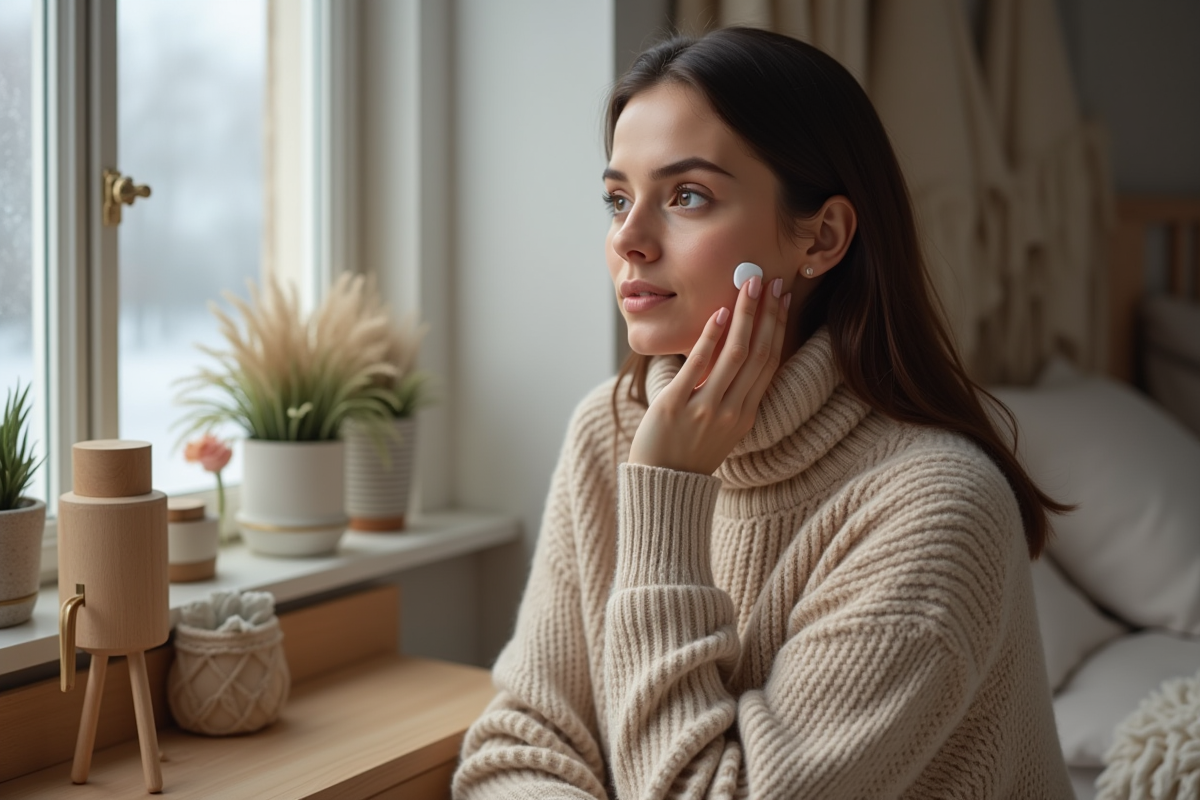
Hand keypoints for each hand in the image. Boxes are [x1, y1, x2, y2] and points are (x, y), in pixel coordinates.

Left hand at [628, 275, 789, 474]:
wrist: (662, 485)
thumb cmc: (688, 453)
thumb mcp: (721, 427)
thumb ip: (731, 395)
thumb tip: (733, 353)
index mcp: (747, 413)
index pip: (770, 361)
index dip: (778, 327)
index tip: (782, 298)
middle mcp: (733, 410)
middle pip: (758, 352)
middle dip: (766, 312)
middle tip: (769, 278)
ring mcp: (706, 409)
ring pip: (736, 354)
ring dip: (745, 315)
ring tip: (748, 284)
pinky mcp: (676, 406)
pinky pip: (698, 366)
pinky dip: (711, 337)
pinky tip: (719, 313)